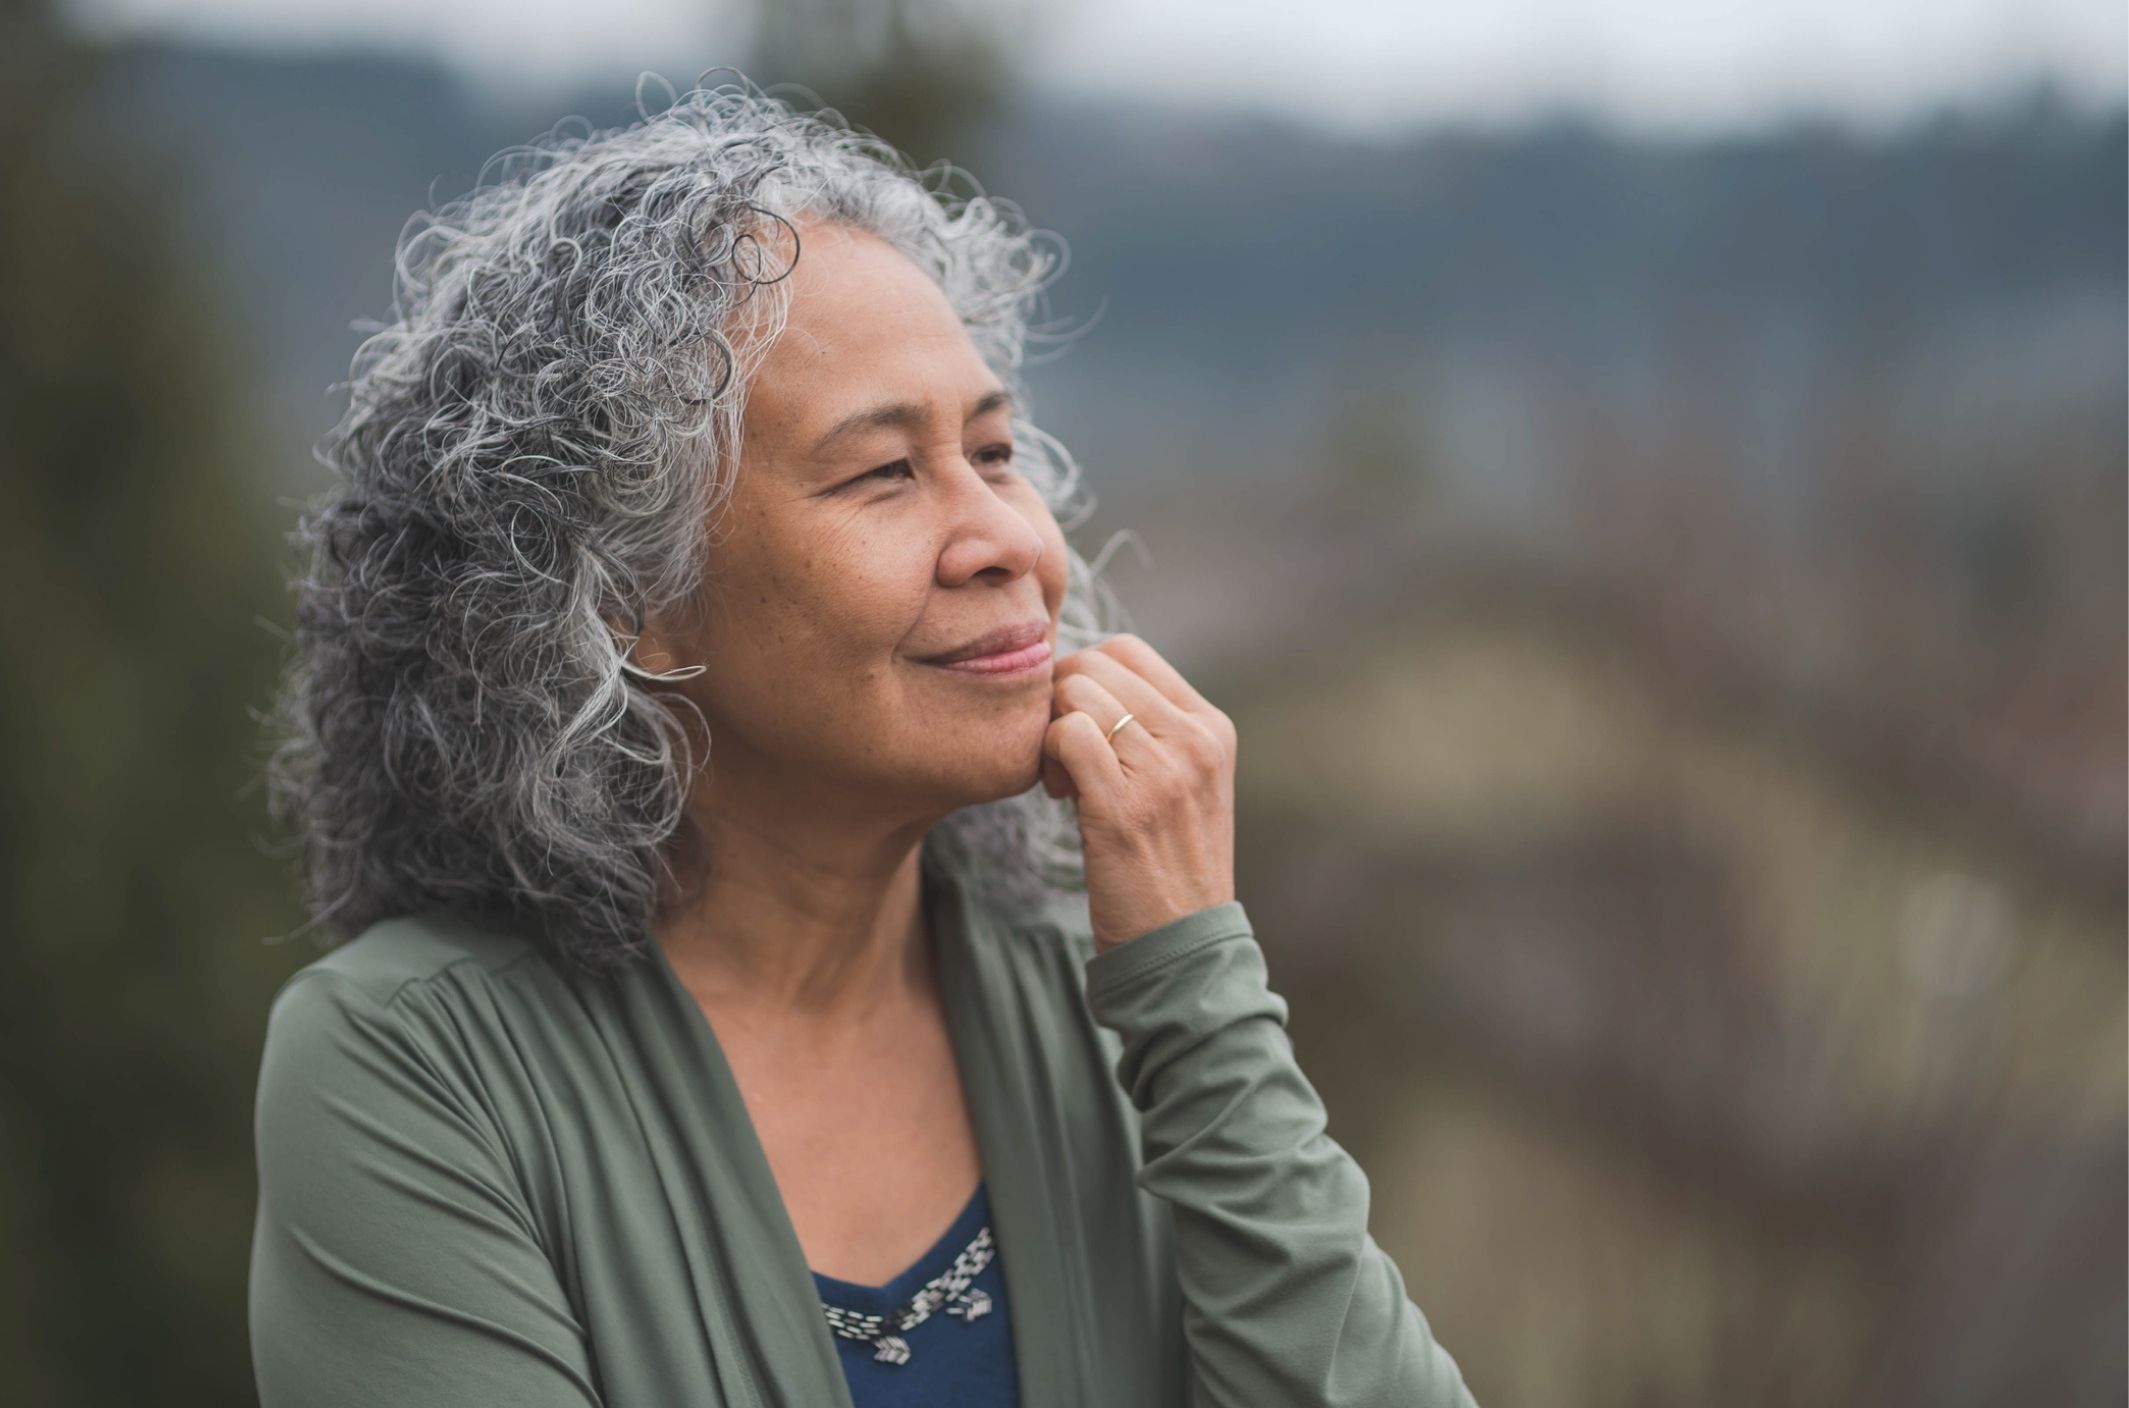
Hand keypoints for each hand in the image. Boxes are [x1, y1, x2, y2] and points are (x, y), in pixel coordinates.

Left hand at [1039, 633, 1236, 953]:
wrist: (1182, 946)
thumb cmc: (1167, 865)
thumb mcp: (1184, 784)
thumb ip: (1151, 729)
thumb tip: (1080, 682)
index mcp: (1211, 726)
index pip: (1128, 652)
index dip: (1086, 678)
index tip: (1083, 728)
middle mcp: (1195, 739)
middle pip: (1096, 663)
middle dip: (1062, 700)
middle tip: (1064, 756)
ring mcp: (1165, 770)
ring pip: (1077, 693)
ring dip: (1052, 730)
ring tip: (1064, 780)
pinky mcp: (1125, 804)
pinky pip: (1066, 734)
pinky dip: (1048, 756)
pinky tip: (1060, 796)